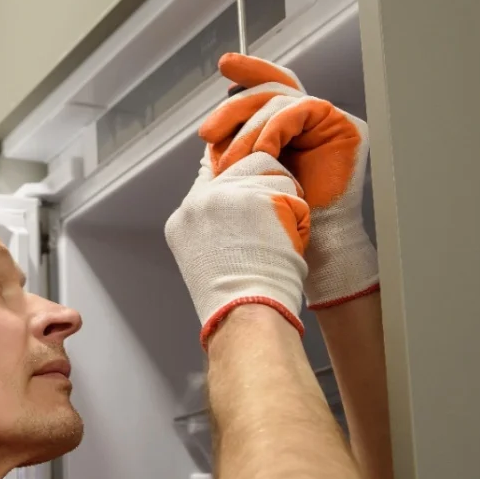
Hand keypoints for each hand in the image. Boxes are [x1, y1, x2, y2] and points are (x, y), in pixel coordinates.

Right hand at [165, 150, 308, 347]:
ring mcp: (226, 195)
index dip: (232, 178)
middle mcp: (199, 202)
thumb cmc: (233, 300)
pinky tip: (287, 241)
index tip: (245, 186)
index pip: (207, 176)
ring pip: (268, 173)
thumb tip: (234, 212)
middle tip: (273, 222)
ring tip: (278, 237)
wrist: (245, 312)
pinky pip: (290, 191)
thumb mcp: (205, 259)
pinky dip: (297, 217)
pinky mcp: (256, 196)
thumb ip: (212, 228)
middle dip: (263, 187)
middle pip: (240, 166)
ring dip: (282, 201)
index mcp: (182, 219)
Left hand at [200, 53, 379, 309]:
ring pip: (279, 101)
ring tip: (228, 161)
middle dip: (234, 107)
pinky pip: (300, 110)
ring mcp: (328, 123)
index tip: (224, 63)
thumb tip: (210, 130)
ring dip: (247, 130)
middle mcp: (309, 122)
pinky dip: (273, 129)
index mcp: (286, 129)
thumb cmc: (271, 222)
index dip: (248, 71)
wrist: (305, 251)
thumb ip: (231, 148)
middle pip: (270, 90)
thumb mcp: (240, 177)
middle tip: (208, 132)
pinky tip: (260, 153)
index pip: (267, 89)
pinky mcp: (344, 127)